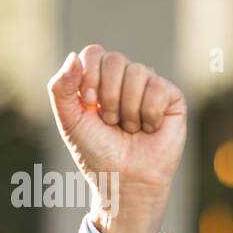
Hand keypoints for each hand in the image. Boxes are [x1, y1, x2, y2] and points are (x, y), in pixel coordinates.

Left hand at [47, 45, 186, 232]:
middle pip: (114, 60)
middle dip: (107, 96)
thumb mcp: (70, 122)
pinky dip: (148, 113)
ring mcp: (148, 86)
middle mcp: (123, 80)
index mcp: (96, 81)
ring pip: (137, 71)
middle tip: (109, 121)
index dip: (89, 76)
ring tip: (128, 128)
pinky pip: (158, 87)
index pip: (93, 54)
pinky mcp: (170, 96)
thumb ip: (61, 90)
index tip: (88, 103)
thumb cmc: (96, 152)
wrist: (124, 179)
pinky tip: (148, 129)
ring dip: (127, 108)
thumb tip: (72, 57)